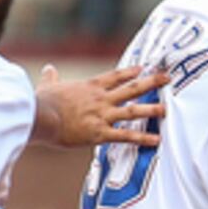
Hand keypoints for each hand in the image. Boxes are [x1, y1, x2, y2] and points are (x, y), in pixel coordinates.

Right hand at [39, 65, 165, 148]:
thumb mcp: (48, 86)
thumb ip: (51, 78)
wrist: (40, 116)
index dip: (130, 72)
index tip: (143, 68)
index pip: (115, 76)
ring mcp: (103, 115)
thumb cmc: (42, 102)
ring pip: (133, 111)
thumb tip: (48, 68)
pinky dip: (142, 139)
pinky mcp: (100, 133)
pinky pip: (126, 136)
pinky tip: (156, 140)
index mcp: (90, 87)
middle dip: (151, 82)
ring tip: (166, 110)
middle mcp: (101, 99)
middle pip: (132, 88)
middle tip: (167, 78)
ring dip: (151, 110)